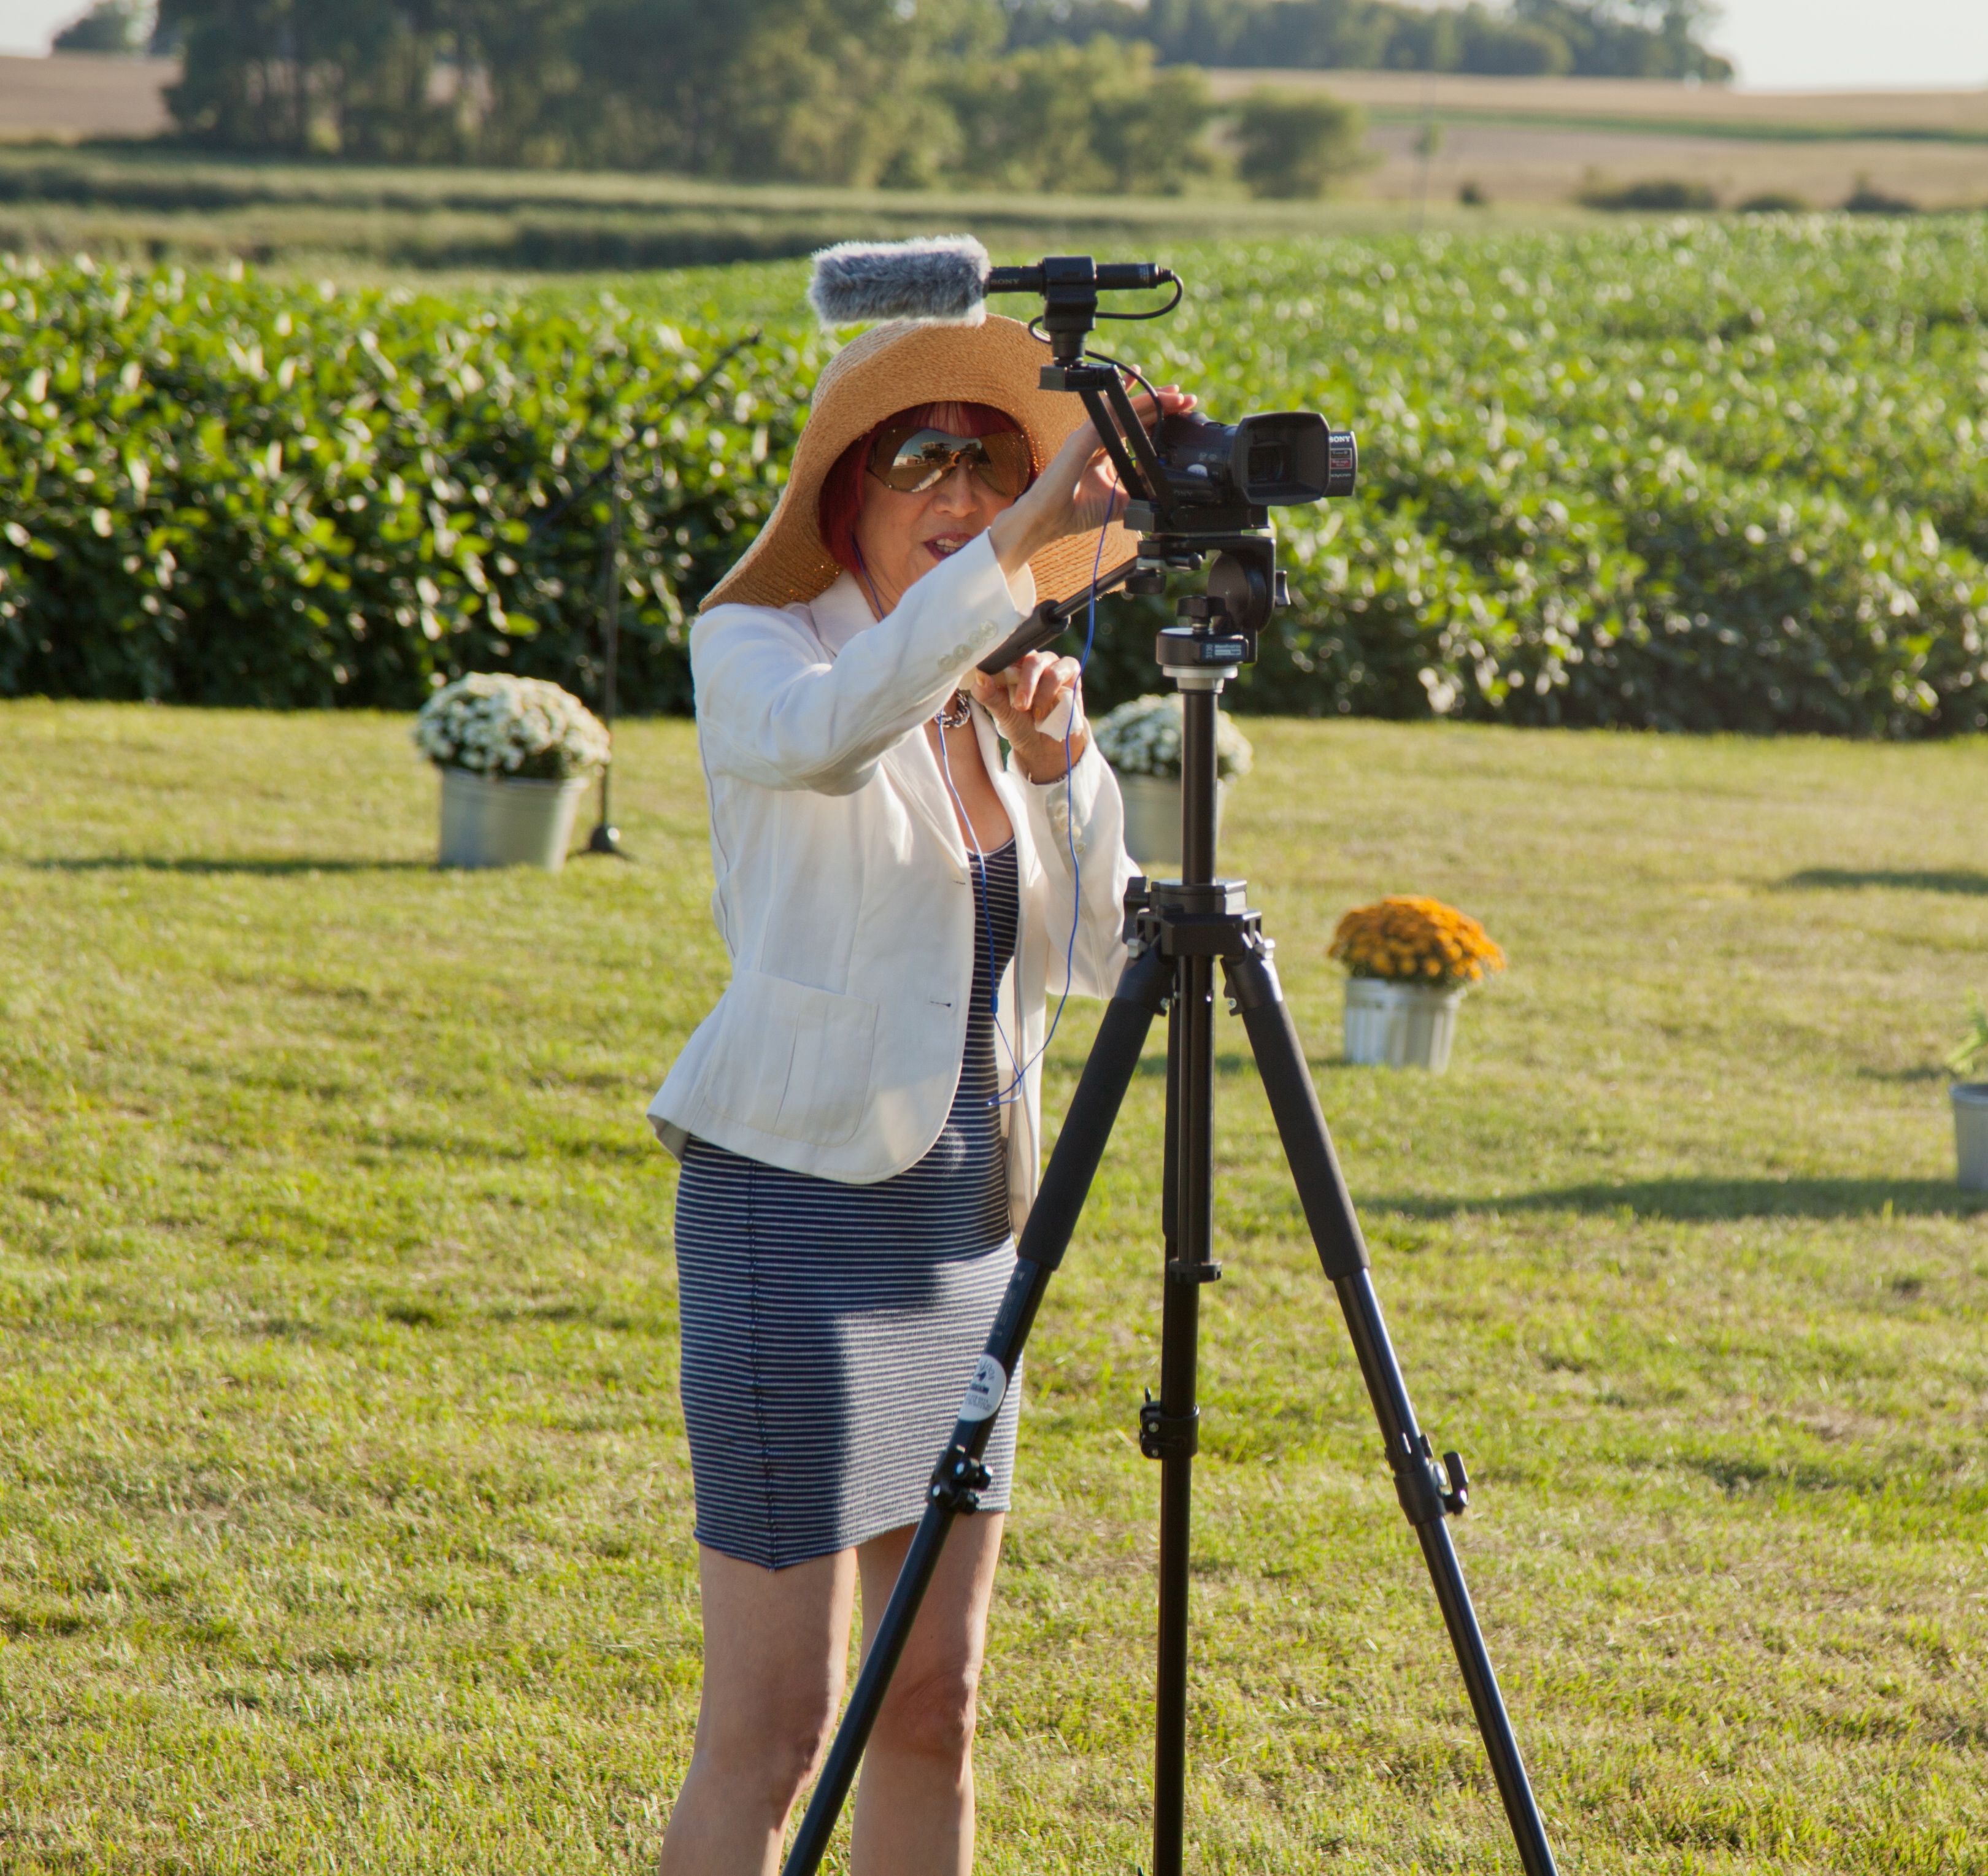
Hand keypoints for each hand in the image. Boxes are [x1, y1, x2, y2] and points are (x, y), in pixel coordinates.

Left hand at [972, 651, 1086, 782]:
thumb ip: (988, 694)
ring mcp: (1051, 662)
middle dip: (1024, 684)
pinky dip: (1053, 691)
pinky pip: (1064, 670)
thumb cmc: (1021, 724)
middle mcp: (1031, 659)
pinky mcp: (1070, 669)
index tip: (992, 672)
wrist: (1045, 745)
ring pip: (1045, 664)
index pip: (1005, 650)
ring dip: (1040, 692)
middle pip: (1027, 657)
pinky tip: (1048, 709)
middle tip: (1020, 706)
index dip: (1000, 657)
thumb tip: (979, 675)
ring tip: (1036, 714)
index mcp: (1011, 664)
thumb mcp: (1001, 711)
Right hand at [988, 384, 1197, 576]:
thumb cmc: (1076, 512)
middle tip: (1185, 396)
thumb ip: (1138, 488)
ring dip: (1149, 400)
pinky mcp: (1081, 440)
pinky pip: (1106, 416)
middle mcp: (1096, 438)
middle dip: (1160, 402)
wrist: (1047, 520)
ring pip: (1123, 410)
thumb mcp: (1120, 500)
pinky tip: (1141, 394)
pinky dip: (1123, 403)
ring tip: (1174, 395)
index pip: (1133, 426)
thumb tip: (1164, 487)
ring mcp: (1087, 436)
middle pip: (1131, 413)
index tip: (1180, 411)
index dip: (1156, 416)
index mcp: (1104, 450)